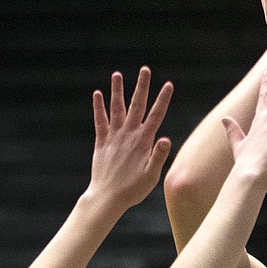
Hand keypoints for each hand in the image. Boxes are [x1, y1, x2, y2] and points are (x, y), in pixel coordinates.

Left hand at [88, 66, 173, 211]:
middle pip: (136, 105)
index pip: (155, 115)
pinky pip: (100, 120)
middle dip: (142, 86)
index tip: (169, 85)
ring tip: (117, 74)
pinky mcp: (101, 143)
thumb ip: (158, 156)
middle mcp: (128, 135)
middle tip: (145, 69)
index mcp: (143, 142)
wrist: (107, 198)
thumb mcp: (151, 176)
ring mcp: (113, 137)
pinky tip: (98, 94)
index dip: (163, 99)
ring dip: (118, 90)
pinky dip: (99, 107)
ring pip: (116, 108)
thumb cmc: (132, 190)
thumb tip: (165, 138)